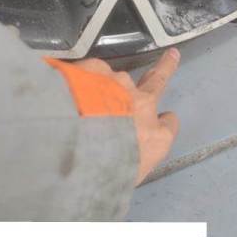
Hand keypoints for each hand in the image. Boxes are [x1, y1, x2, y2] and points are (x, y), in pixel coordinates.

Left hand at [74, 48, 179, 184]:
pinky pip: (90, 70)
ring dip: (105, 85)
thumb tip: (111, 161)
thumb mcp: (120, 180)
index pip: (168, 124)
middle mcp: (142, 105)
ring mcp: (119, 84)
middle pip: (158, 81)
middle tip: (170, 56)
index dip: (162, 121)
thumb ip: (124, 162)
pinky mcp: (94, 70)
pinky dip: (80, 78)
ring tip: (83, 95)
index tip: (160, 119)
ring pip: (116, 79)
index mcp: (155, 138)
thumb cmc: (96, 174)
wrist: (65, 146)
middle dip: (165, 67)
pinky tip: (65, 89)